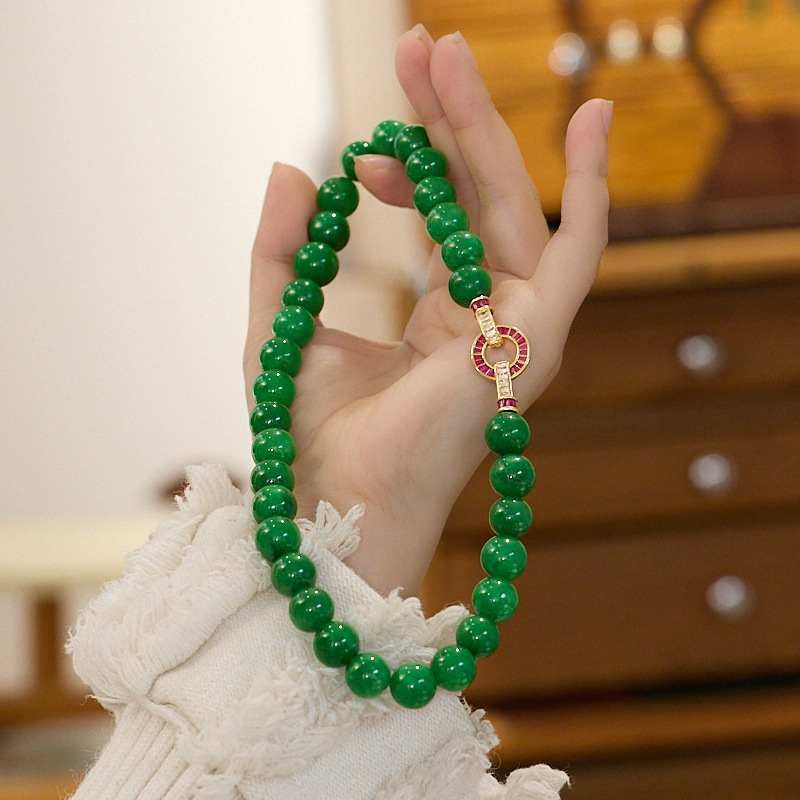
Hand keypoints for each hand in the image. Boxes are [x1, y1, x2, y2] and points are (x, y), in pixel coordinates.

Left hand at [244, 27, 610, 597]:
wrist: (331, 506)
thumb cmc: (312, 434)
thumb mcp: (283, 323)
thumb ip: (285, 251)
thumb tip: (288, 167)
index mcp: (448, 321)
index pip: (448, 221)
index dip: (409, 170)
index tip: (358, 159)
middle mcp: (492, 321)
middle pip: (483, 199)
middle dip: (452, 121)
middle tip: (421, 48)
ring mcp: (518, 331)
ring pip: (514, 207)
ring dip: (482, 130)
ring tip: (442, 56)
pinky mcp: (533, 341)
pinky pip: (579, 254)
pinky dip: (593, 189)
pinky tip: (593, 116)